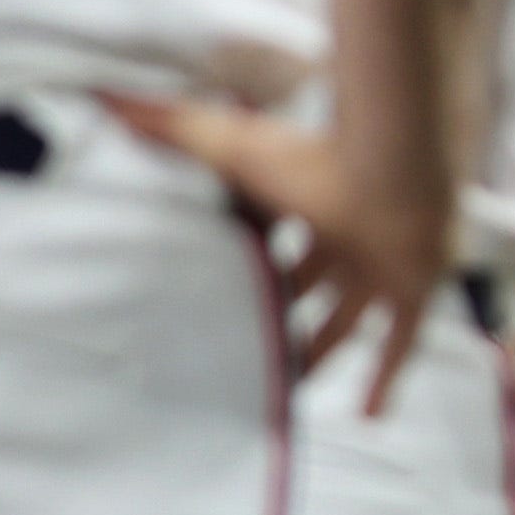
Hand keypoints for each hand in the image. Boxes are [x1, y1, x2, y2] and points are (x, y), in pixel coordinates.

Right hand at [108, 93, 456, 401]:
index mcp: (301, 202)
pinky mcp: (412, 292)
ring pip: (346, 321)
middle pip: (305, 286)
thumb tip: (102, 97)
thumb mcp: (225, 143)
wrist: (396, 169)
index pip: (268, 237)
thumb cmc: (310, 155)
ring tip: (287, 392)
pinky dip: (387, 378)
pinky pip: (401, 345)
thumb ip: (168, 125)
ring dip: (320, 354)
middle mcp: (341, 236)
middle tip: (243, 349)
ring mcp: (380, 266)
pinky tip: (369, 417)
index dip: (244, 260)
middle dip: (278, 314)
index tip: (212, 286)